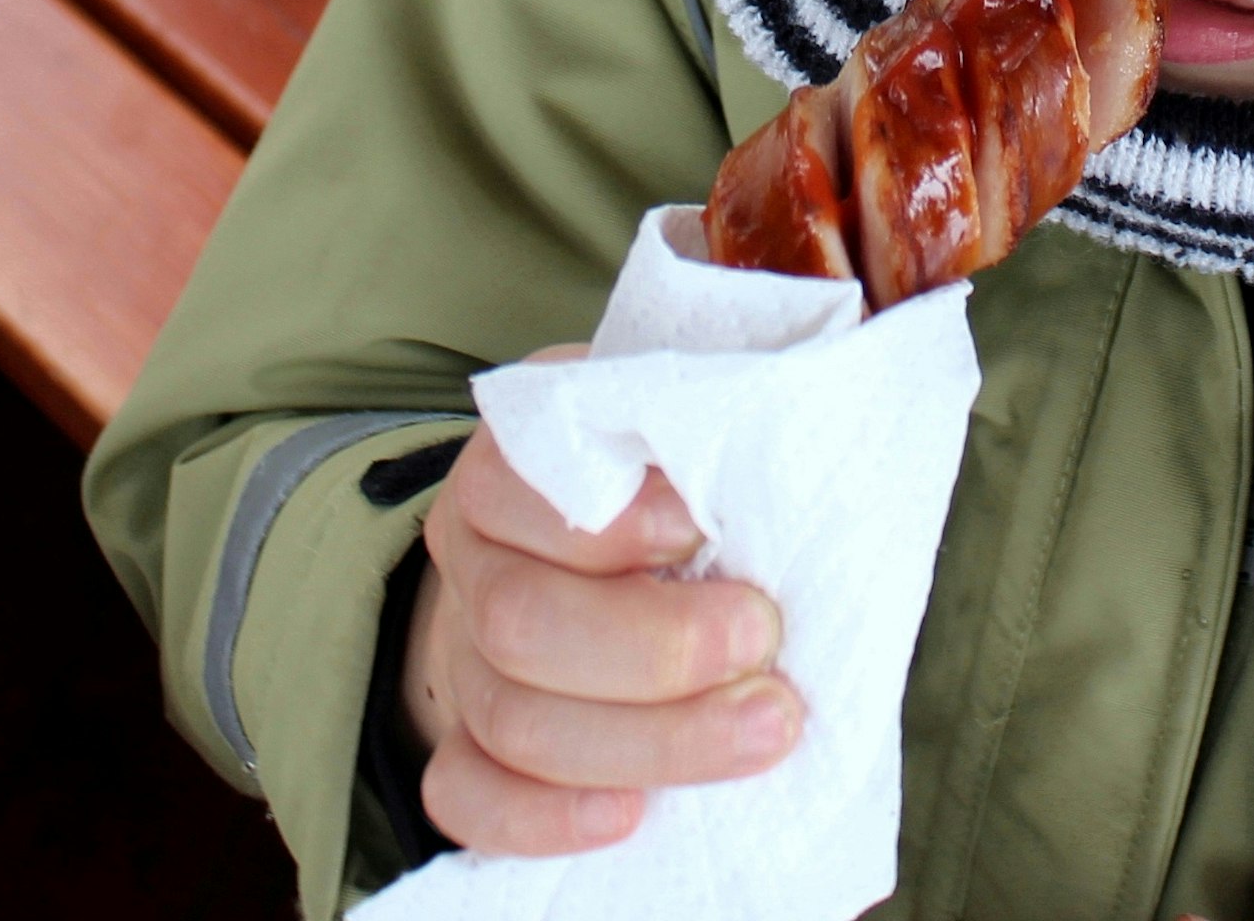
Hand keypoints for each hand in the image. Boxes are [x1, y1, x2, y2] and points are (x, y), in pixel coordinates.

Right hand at [402, 381, 799, 854]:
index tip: (708, 529)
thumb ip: (715, 434)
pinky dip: (543, 818)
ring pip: (512, 720)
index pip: (518, 491)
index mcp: (513, 465)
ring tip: (763, 729)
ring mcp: (465, 661)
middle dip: (656, 647)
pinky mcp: (469, 748)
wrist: (601, 571)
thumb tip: (788, 447)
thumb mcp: (685, 435)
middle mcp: (475, 560)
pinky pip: (467, 798)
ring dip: (647, 738)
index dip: (615, 522)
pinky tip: (629, 817)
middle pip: (520, 622)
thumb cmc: (677, 492)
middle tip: (763, 641)